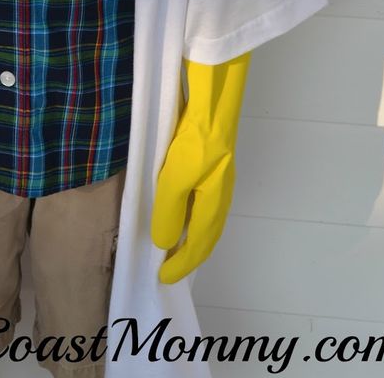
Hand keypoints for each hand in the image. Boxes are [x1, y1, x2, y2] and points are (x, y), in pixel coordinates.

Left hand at [151, 52, 250, 283]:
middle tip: (169, 267)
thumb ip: (169, 211)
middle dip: (190, 254)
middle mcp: (220, 195)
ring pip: (205, 218)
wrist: (212, 103)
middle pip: (207, 235)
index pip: (199, 244)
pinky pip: (201, 201)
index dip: (182, 264)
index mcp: (214, 204)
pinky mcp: (210, 164)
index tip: (162, 278)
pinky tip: (177, 208)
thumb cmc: (194, 142)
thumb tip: (165, 242)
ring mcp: (217, 179)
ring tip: (171, 244)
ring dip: (190, 236)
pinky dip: (190, 216)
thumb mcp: (175, 178)